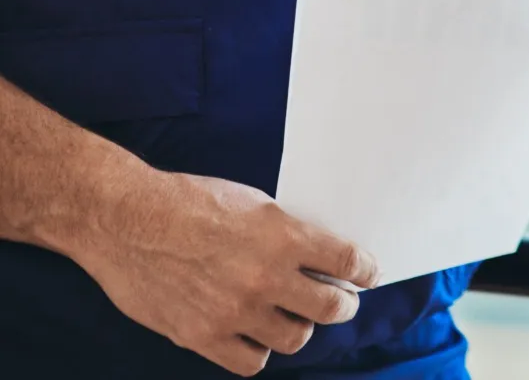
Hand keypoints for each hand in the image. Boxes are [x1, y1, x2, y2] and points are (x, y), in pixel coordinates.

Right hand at [64, 169, 375, 375]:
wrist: (124, 219)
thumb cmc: (187, 201)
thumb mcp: (253, 203)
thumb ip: (287, 234)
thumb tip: (316, 258)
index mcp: (283, 236)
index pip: (348, 262)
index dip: (366, 272)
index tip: (369, 276)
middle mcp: (265, 277)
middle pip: (330, 309)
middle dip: (342, 306)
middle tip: (339, 302)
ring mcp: (234, 311)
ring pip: (294, 339)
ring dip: (298, 328)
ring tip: (291, 317)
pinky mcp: (201, 336)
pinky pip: (249, 362)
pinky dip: (257, 350)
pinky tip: (254, 335)